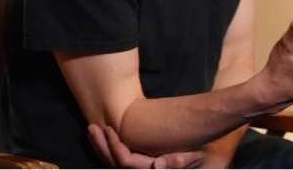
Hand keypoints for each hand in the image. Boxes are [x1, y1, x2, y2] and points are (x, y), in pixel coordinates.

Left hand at [88, 124, 203, 168]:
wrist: (201, 157)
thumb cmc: (197, 154)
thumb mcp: (192, 156)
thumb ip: (177, 161)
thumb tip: (157, 166)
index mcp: (151, 169)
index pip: (126, 162)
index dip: (115, 147)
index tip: (109, 129)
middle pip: (114, 164)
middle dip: (101, 146)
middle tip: (92, 127)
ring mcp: (138, 168)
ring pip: (113, 163)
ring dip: (100, 147)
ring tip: (91, 130)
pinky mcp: (137, 163)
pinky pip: (118, 159)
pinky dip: (107, 148)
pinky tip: (100, 137)